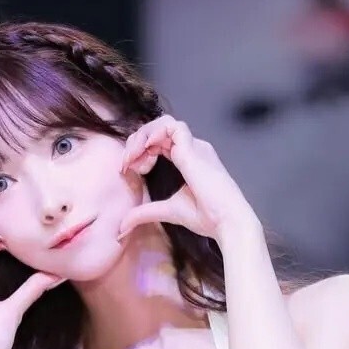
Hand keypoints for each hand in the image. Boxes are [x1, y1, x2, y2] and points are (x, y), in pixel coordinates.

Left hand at [117, 115, 254, 242]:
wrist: (226, 221)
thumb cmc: (206, 217)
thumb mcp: (168, 212)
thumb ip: (145, 212)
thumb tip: (122, 226)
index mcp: (187, 159)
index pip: (159, 142)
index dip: (139, 150)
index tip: (127, 169)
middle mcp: (191, 148)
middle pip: (158, 129)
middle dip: (136, 141)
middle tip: (125, 162)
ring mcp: (194, 146)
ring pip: (163, 123)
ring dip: (143, 136)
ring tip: (132, 156)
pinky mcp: (194, 149)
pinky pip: (172, 127)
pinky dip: (155, 133)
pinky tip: (146, 149)